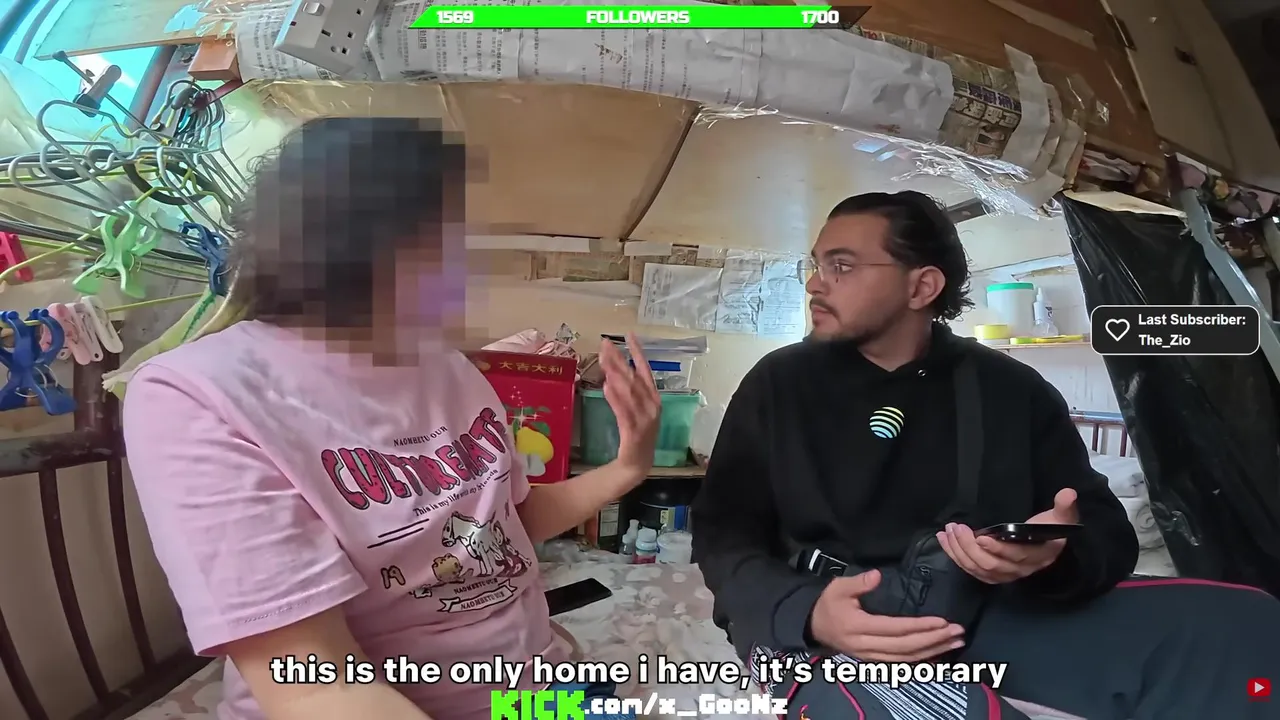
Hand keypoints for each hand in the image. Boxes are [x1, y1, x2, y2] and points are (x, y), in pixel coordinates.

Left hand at [598, 333, 660, 480]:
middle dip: (619, 359)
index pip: (646, 369)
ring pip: (629, 391)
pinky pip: (623, 412)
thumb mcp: (633, 409)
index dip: (638, 351)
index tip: (628, 334)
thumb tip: (611, 373)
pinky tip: (606, 386)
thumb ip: (625, 392)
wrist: (637, 464)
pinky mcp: (634, 431)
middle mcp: (652, 405)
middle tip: (605, 344)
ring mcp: (645, 418)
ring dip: (616, 374)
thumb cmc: (635, 434)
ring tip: (603, 359)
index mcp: (654, 398)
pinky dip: (615, 398)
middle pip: (634, 377)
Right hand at [809, 570, 964, 661]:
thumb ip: (858, 582)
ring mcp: (871, 656)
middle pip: (906, 647)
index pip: (895, 629)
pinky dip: (922, 660)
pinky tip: (938, 654)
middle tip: (957, 631)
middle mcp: (867, 646)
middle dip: (934, 640)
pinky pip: (902, 663)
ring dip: (933, 651)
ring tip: (955, 642)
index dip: (920, 626)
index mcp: (859, 627)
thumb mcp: (838, 587)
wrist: (813, 626)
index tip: (942, 621)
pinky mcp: (875, 660)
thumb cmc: (829, 604)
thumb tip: (877, 575)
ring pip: (907, 658)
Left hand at [938, 489, 1079, 583]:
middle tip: (957, 528)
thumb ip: (1064, 507)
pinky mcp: (992, 575)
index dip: (998, 549)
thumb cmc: (1050, 528)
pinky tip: (944, 541)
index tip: (981, 536)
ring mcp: (1004, 574)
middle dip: (970, 547)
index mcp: (1037, 555)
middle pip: (991, 564)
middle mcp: (1020, 569)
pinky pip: (971, 570)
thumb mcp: (1060, 516)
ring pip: (978, 569)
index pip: (1015, 556)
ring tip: (948, 531)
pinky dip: (955, 557)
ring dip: (959, 551)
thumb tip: (1068, 493)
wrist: (1047, 545)